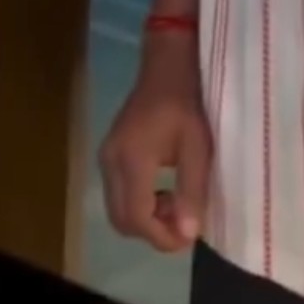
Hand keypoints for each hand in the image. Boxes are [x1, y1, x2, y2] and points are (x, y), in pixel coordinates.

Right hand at [99, 34, 211, 252]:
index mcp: (132, 160)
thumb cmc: (186, 103)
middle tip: (183, 223)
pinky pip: (117, 193)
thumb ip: (191, 191)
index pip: (137, 217)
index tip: (188, 238)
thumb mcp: (197, 147)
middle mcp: (111, 162)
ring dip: (144, 219)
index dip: (160, 237)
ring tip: (176, 205)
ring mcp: (106, 156)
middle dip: (152, 231)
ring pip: (116, 209)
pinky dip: (137, 203)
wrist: (166, 65)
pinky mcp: (109, 152)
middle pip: (121, 220)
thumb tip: (187, 234)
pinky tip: (162, 190)